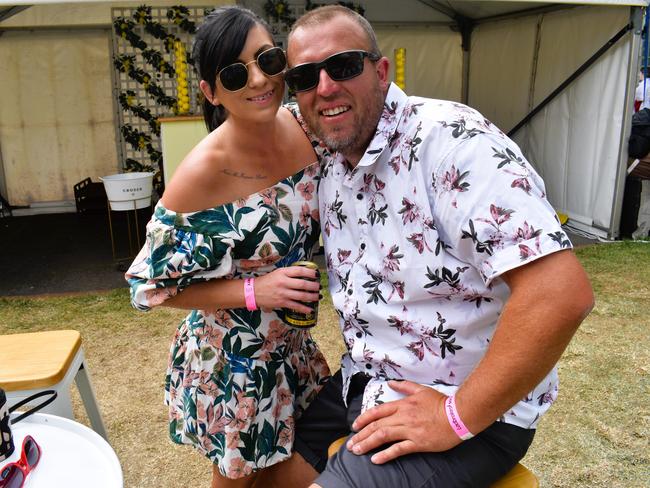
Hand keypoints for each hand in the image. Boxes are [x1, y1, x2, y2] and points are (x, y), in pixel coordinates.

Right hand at [254, 266, 319, 312]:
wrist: (253, 291)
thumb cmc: (267, 281)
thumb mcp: (277, 272)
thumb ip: (289, 273)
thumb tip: (304, 274)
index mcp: (282, 272)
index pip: (299, 271)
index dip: (310, 272)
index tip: (317, 274)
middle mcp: (283, 282)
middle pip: (303, 284)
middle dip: (314, 286)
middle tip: (319, 287)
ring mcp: (283, 293)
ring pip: (301, 295)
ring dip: (312, 297)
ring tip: (318, 296)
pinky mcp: (282, 302)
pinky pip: (296, 306)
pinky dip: (304, 308)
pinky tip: (310, 309)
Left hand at [346, 380, 460, 463]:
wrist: (458, 415)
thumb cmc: (441, 403)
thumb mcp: (421, 390)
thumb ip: (404, 386)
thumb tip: (391, 383)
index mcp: (403, 404)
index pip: (377, 411)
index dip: (364, 419)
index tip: (354, 426)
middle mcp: (403, 417)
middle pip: (377, 425)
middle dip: (361, 435)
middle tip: (351, 444)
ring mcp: (410, 430)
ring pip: (383, 436)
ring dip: (368, 444)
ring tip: (357, 451)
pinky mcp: (418, 443)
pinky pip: (399, 449)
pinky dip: (386, 454)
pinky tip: (375, 459)